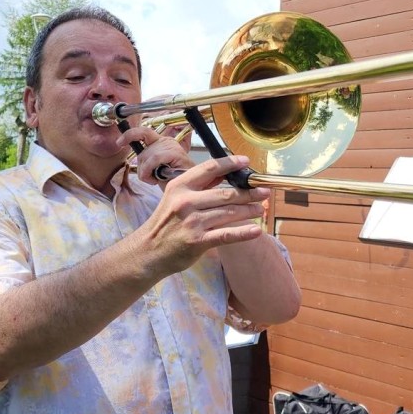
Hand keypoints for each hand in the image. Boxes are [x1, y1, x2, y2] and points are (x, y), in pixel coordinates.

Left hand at [117, 124, 192, 184]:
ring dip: (146, 173)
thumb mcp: (154, 168)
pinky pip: (153, 160)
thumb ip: (146, 159)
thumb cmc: (171, 180)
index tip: (119, 142)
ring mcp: (172, 146)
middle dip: (141, 168)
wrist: (186, 189)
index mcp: (161, 142)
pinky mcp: (175, 153)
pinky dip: (150, 172)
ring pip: (146, 156)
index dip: (129, 135)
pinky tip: (157, 179)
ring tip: (155, 179)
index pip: (143, 132)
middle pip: (142, 152)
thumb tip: (133, 156)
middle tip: (149, 177)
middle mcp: (166, 141)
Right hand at [139, 154, 268, 274]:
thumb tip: (223, 172)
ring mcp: (192, 222)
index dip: (230, 164)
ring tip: (261, 209)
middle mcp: (186, 202)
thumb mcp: (174, 198)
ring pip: (229, 213)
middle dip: (248, 192)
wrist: (148, 251)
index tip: (246, 162)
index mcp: (180, 186)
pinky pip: (226, 235)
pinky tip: (256, 230)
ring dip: (249, 210)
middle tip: (264, 191)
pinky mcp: (198, 241)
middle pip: (225, 193)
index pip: (209, 169)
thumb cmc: (165, 223)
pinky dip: (243, 232)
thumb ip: (198, 186)